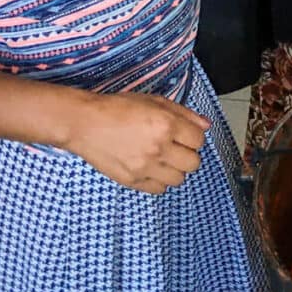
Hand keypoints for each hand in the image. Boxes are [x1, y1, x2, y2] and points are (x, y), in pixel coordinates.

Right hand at [66, 91, 209, 193]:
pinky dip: (159, 181)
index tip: (185, 134)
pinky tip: (151, 168)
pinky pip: (159, 190)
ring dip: (175, 169)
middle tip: (176, 147)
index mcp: (166, 124)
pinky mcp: (131, 181)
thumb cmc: (119, 107)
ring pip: (179, 180)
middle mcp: (158, 148)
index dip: (194, 137)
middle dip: (188, 154)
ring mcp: (144, 167)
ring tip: (163, 158)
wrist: (85, 123)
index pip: (199, 141)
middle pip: (193, 163)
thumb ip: (184, 113)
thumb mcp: (155, 100)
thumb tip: (205, 125)